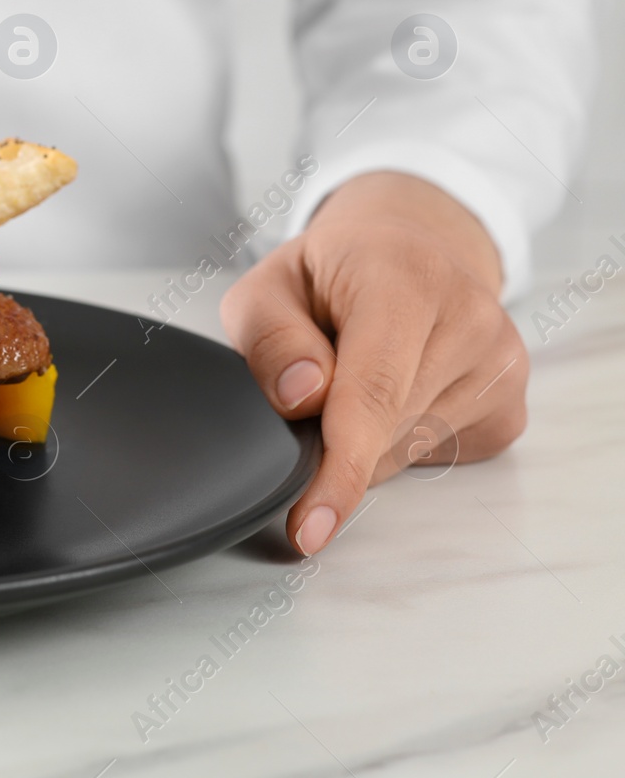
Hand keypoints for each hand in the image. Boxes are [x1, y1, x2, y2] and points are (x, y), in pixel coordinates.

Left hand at [220, 172, 526, 554]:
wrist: (408, 251)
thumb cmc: (332, 272)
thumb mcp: (268, 286)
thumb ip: (268, 337)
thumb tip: (301, 398)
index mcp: (406, 277)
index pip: (373, 391)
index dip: (340, 468)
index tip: (311, 526)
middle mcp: (471, 318)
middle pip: (382, 431)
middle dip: (329, 434)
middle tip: (312, 383)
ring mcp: (503, 366)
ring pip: (404, 453)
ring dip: (362, 437)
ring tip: (358, 369)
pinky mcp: (511, 408)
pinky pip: (433, 458)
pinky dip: (395, 442)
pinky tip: (395, 389)